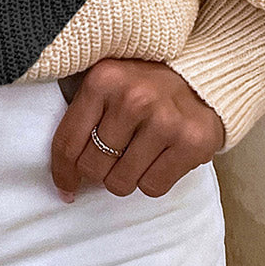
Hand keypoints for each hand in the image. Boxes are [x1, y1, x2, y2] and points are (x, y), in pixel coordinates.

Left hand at [51, 57, 225, 200]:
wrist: (201, 77)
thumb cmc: (143, 86)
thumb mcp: (106, 82)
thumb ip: (81, 114)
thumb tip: (63, 174)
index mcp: (104, 79)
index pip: (68, 142)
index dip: (62, 172)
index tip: (65, 186)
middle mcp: (134, 98)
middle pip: (93, 167)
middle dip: (97, 172)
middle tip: (110, 161)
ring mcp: (165, 120)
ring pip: (121, 182)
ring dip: (124, 178)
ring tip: (135, 156)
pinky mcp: (192, 142)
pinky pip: (152, 187)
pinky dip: (150, 181)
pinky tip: (157, 160)